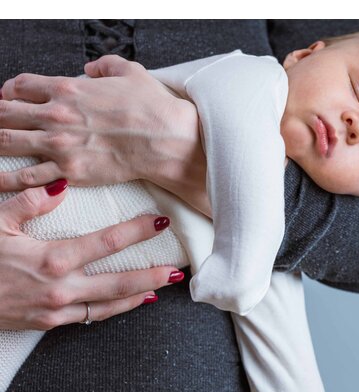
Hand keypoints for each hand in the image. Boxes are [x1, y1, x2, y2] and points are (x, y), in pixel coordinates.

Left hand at [0, 55, 205, 202]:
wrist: (166, 141)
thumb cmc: (151, 108)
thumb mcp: (130, 72)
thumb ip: (105, 65)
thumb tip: (92, 67)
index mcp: (67, 88)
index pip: (20, 86)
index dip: (9, 91)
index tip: (8, 99)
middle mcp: (56, 115)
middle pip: (6, 113)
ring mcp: (59, 145)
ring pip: (7, 143)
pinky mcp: (69, 172)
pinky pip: (29, 177)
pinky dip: (12, 178)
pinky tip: (3, 180)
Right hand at [0, 182, 182, 329]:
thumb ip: (29, 202)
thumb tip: (62, 185)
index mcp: (51, 258)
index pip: (105, 243)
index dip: (135, 232)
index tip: (158, 222)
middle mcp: (61, 287)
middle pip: (118, 281)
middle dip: (151, 273)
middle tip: (178, 268)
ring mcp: (57, 310)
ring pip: (109, 304)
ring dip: (139, 295)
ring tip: (164, 286)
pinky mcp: (49, 324)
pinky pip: (90, 317)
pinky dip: (114, 310)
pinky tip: (130, 303)